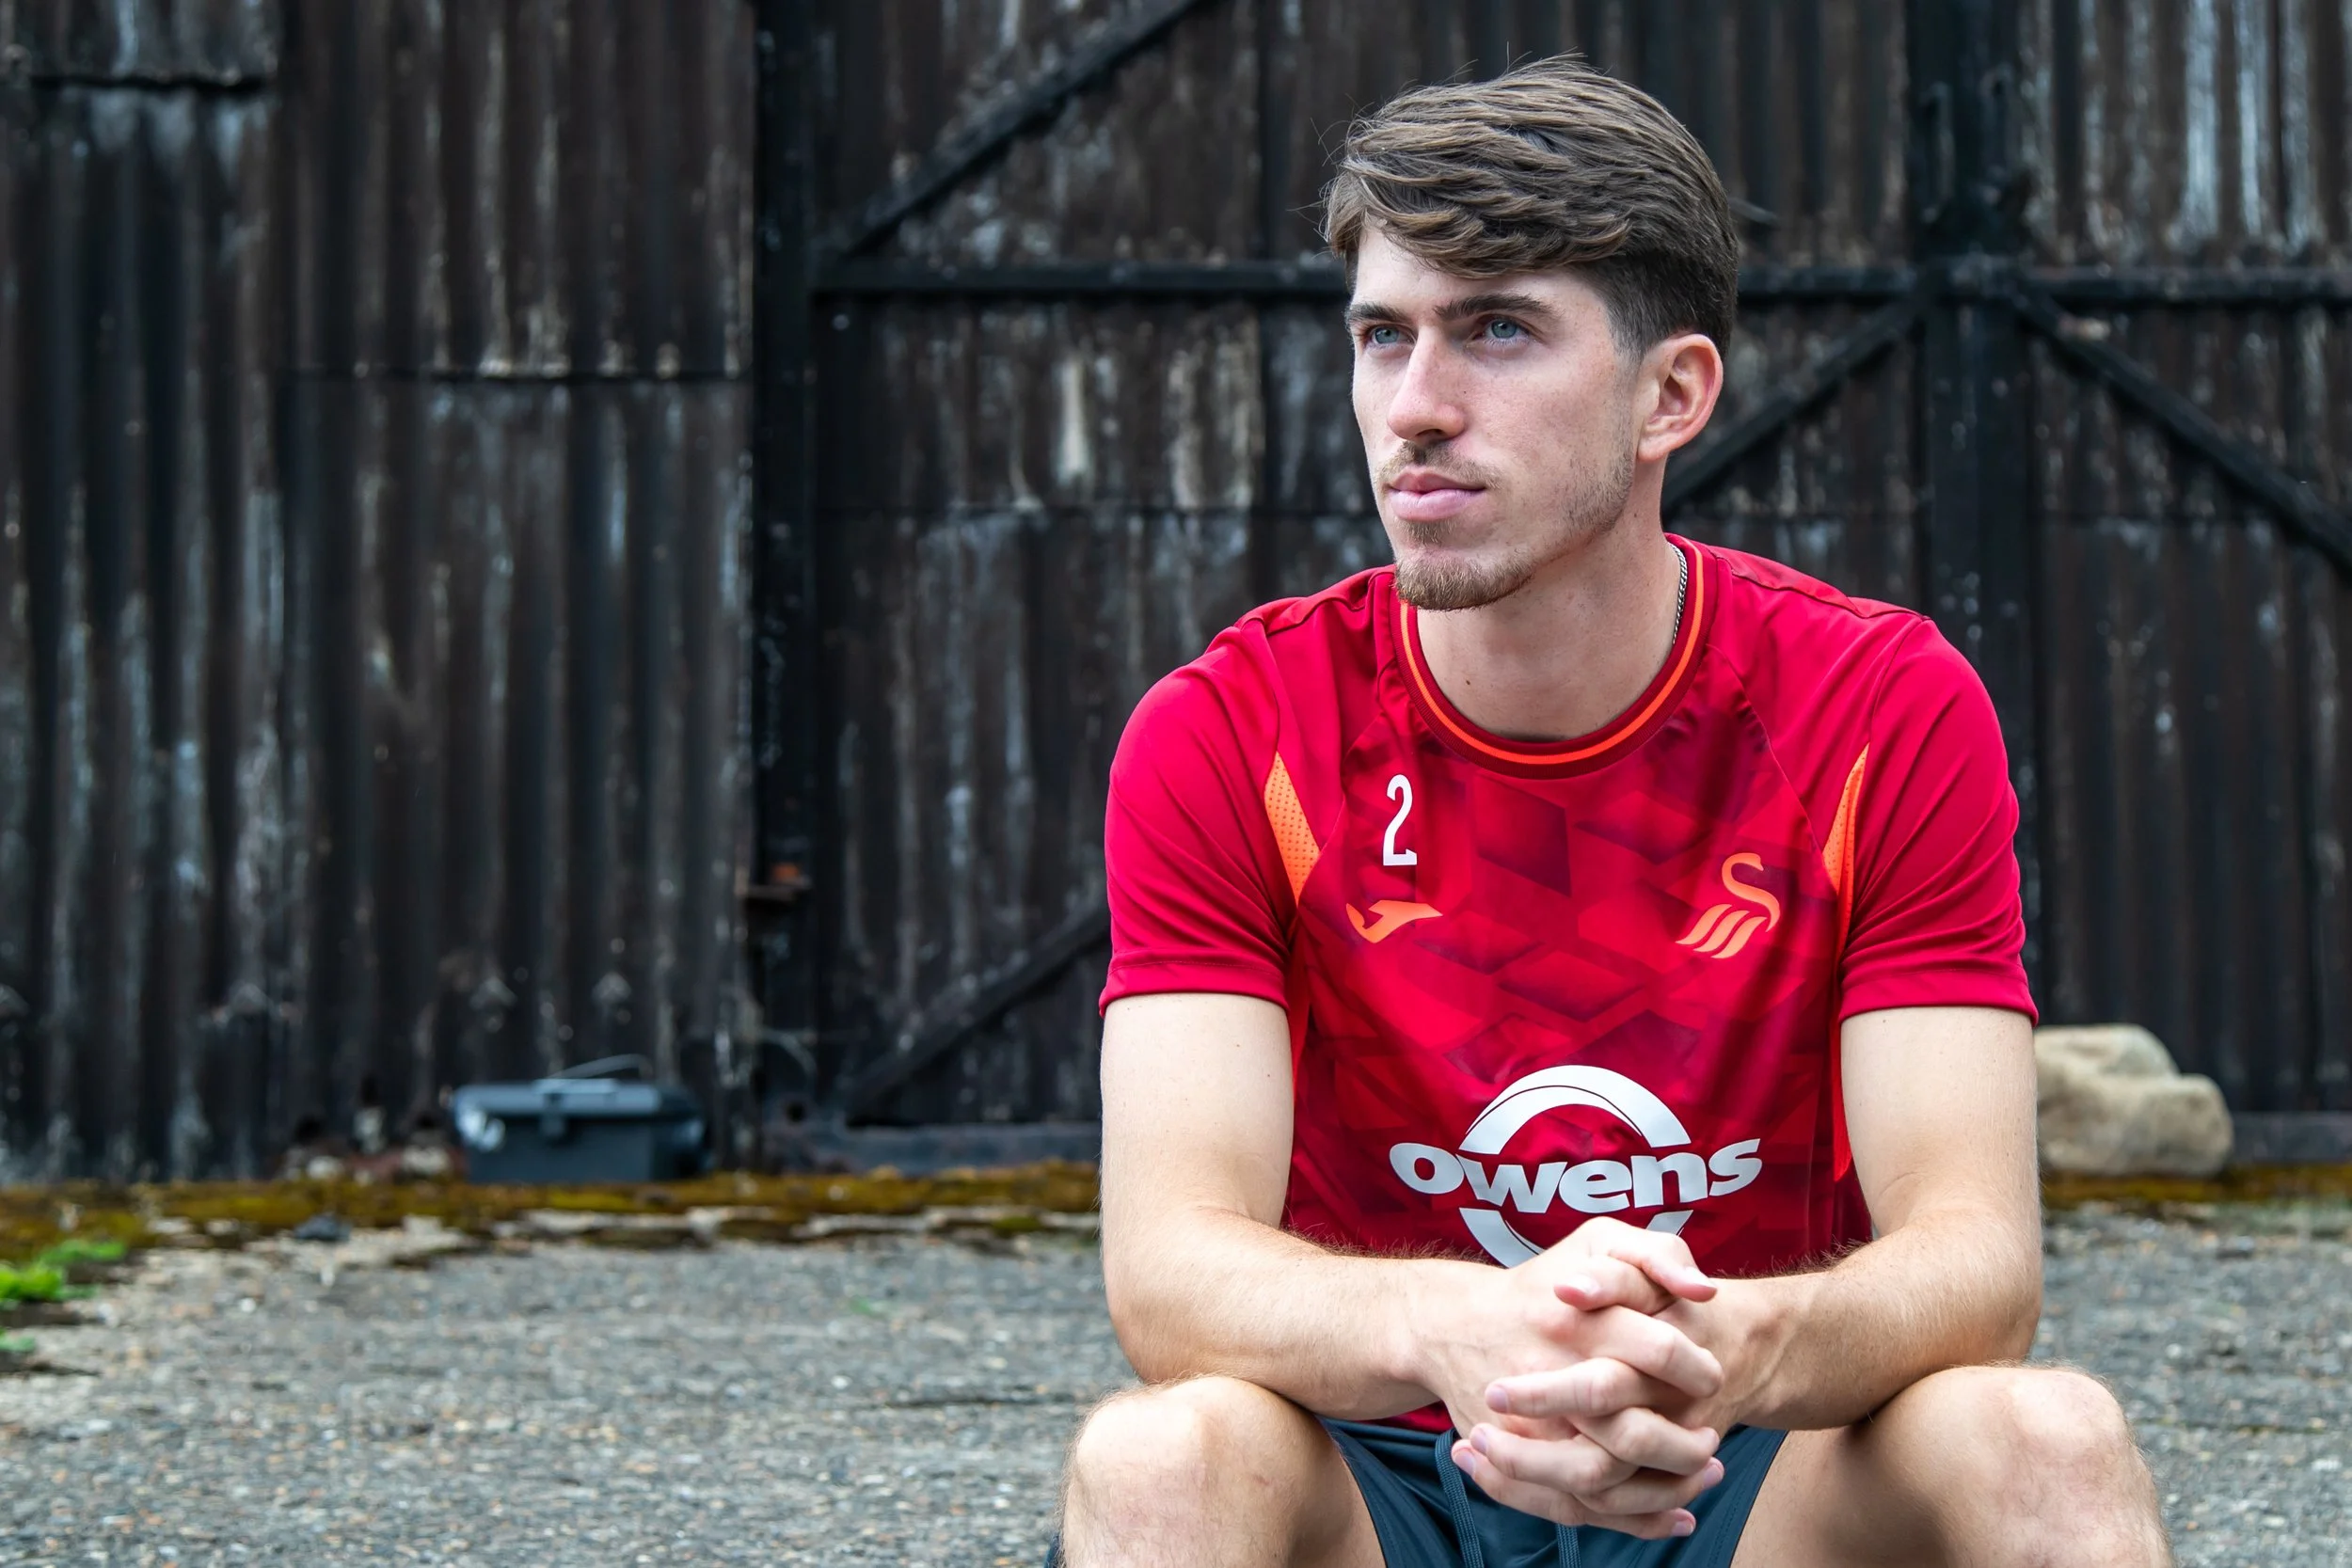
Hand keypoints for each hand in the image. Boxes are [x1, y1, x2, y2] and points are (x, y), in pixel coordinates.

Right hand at [1408, 1225, 1726, 1534]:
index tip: (1713, 1376)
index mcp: (1575, 1319)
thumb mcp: (1598, 1239)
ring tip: (1704, 1473)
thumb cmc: (1541, 1282)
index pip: (1658, 1350)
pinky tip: (1676, 1515)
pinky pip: (1577, 1508)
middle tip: (1710, 1436)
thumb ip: (1658, 1254)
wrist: (1449, 1325)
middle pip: (1631, 1432)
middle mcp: (1549, 1377)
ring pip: (1605, 1482)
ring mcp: (1527, 1428)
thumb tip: (1707, 1294)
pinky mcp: (1515, 1462)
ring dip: (1667, 1488)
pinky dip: (1634, 1520)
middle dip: (1684, 1444)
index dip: (1697, 1369)